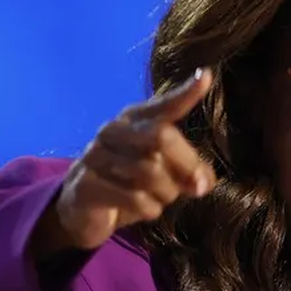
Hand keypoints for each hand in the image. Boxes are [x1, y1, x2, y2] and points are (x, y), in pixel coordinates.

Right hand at [33, 69, 216, 254]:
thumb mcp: (164, 176)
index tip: (206, 77)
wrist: (83, 213)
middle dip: (186, 166)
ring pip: (150, 172)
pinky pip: (134, 198)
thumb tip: (203, 182)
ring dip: (166, 194)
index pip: (163, 105)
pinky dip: (149, 209)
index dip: (185, 94)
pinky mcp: (86, 184)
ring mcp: (95, 155)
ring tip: (160, 199)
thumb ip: (190, 173)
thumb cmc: (128, 186)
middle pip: (161, 137)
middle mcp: (113, 130)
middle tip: (195, 188)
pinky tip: (145, 210)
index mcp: (133, 120)